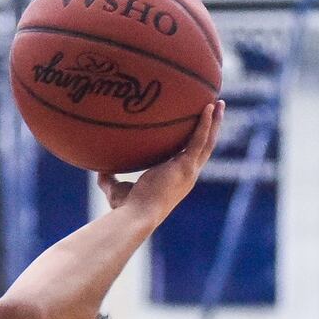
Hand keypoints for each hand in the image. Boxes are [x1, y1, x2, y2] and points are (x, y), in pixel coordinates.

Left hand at [98, 101, 223, 220]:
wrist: (136, 216)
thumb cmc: (127, 209)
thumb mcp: (118, 190)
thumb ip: (110, 179)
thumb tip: (100, 169)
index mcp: (176, 181)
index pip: (188, 158)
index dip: (194, 144)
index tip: (196, 131)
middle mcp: (187, 176)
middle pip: (204, 148)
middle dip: (212, 128)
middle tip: (216, 110)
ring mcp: (189, 171)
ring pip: (207, 142)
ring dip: (215, 122)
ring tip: (219, 103)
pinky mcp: (186, 166)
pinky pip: (199, 139)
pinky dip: (205, 124)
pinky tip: (208, 108)